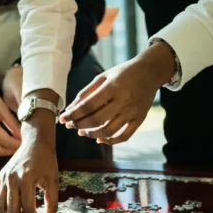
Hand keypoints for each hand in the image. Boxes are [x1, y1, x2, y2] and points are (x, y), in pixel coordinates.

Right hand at [0, 68, 20, 158]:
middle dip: (11, 150)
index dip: (17, 144)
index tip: (25, 142)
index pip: (6, 141)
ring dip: (2, 152)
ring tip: (11, 146)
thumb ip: (12, 123)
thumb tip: (21, 136)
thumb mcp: (2, 108)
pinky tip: (0, 145)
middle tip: (20, 146)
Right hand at [0, 98, 58, 212]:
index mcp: (26, 178)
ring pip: (0, 207)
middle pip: (12, 211)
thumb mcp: (53, 181)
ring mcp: (2, 177)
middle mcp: (11, 178)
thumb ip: (52, 204)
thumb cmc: (47, 161)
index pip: (28, 209)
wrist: (36, 142)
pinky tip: (9, 208)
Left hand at [59, 42, 173, 143]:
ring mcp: (132, 111)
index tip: (63, 118)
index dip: (73, 113)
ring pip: (108, 130)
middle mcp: (123, 100)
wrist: (149, 72)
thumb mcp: (103, 76)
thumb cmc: (122, 73)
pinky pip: (124, 136)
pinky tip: (99, 139)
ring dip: (92, 134)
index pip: (88, 105)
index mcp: (112, 86)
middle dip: (80, 125)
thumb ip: (87, 92)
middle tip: (71, 125)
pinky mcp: (139, 119)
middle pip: (96, 119)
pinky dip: (110, 141)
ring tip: (82, 132)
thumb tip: (71, 109)